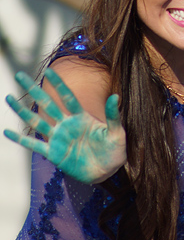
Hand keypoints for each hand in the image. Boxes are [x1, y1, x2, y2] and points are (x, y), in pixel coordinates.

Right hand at [4, 69, 126, 183]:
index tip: (49, 69)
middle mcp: (67, 124)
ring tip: (8, 98)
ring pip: (37, 121)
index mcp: (81, 117)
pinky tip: (7, 132)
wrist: (108, 170)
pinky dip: (20, 139)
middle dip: (33, 90)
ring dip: (22, 110)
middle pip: (47, 104)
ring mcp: (58, 138)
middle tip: (19, 75)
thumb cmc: (114, 149)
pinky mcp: (54, 154)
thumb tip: (116, 96)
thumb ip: (113, 115)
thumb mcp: (117, 131)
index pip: (67, 96)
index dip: (58, 84)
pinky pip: (34, 145)